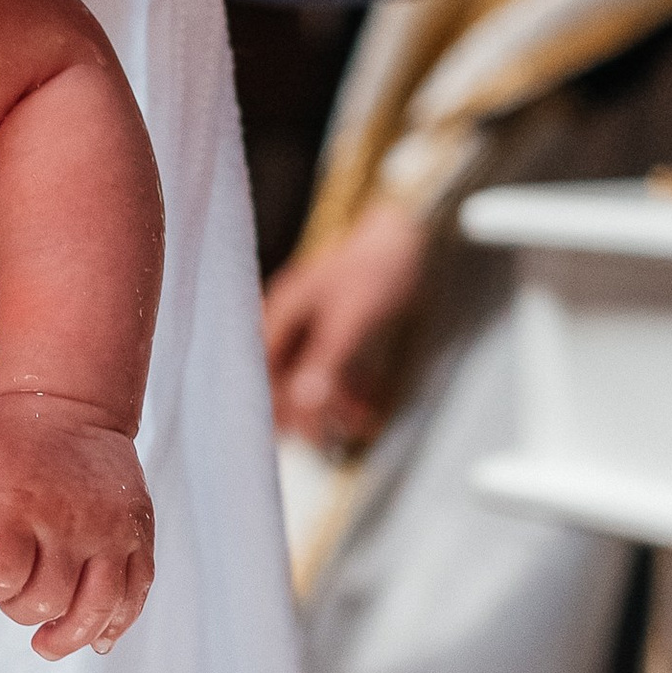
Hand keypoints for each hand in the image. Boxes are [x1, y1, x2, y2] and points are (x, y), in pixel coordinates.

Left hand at [0, 391, 153, 659]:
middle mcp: (68, 519)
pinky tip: (96, 639)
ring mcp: (109, 529)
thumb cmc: (7, 448)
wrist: (69, 407)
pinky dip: (117, 624)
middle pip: (46, 600)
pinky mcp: (138, 534)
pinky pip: (135, 594)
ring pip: (97, 608)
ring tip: (47, 644)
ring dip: (69, 637)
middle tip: (18, 585)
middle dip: (21, 608)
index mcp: (17, 503)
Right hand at [261, 200, 427, 447]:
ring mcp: (311, 330)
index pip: (258, 374)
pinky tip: (366, 408)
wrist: (413, 233)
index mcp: (280, 315)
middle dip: (302, 414)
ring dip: (329, 407)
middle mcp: (289, 323)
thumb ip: (327, 362)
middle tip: (326, 440)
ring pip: (307, 382)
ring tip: (357, 423)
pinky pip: (331, 374)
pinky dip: (347, 394)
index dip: (268, 407)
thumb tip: (303, 405)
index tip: (288, 436)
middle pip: (279, 381)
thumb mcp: (353, 319)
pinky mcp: (334, 335)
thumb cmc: (379, 266)